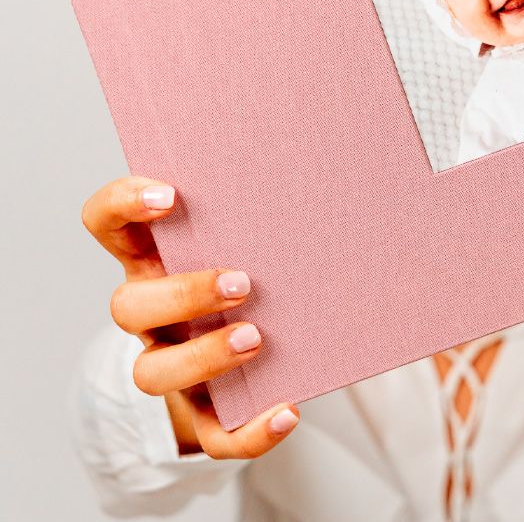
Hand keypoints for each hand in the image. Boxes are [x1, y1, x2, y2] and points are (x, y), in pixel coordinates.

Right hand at [82, 175, 299, 457]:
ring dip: (203, 357)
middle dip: (182, 293)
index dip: (123, 205)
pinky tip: (287, 410)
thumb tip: (333, 169)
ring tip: (256, 338)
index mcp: (156, 257)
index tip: (170, 195)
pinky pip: (214, 435)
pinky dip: (249, 431)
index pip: (109, 222)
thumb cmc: (259, 268)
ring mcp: (172, 362)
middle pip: (128, 305)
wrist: (263, 346)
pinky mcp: (203, 413)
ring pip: (154, 374)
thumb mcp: (254, 235)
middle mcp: (153, 311)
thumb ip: (268, 208)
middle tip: (242, 282)